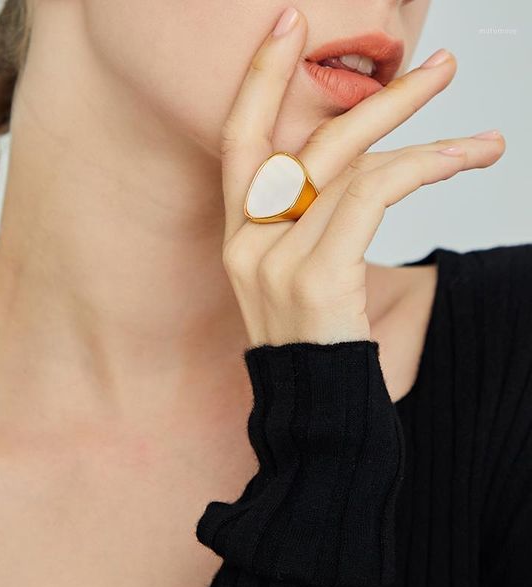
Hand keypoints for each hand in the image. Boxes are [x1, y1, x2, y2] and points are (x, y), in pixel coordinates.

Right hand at [220, 7, 505, 347]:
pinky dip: (421, 169)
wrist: (315, 411)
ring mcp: (275, 260)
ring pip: (354, 167)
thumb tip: (362, 168)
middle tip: (438, 67)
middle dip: (375, 98)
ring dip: (425, 141)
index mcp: (239, 236)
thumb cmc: (314, 341)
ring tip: (485, 143)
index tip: (289, 26)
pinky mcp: (314, 278)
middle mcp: (248, 242)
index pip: (238, 141)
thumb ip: (311, 221)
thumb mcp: (298, 275)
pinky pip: (371, 196)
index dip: (258, 79)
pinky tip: (463, 161)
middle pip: (308, 144)